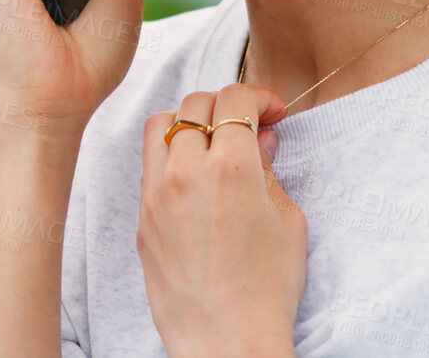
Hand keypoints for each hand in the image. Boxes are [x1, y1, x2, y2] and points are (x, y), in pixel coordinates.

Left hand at [139, 84, 307, 357]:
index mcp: (230, 167)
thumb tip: (260, 139)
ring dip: (188, 122)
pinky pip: (149, 166)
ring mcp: (156, 195)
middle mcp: (185, 172)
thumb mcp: (287, 223)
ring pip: (160, 125)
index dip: (259, 96)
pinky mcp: (141, 219)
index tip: (272, 113)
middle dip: (225, 104)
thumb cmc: (267, 289)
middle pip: (194, 104)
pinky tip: (193, 178)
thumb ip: (270, 171)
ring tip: (212, 143)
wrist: (226, 340)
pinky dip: (170, 156)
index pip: (234, 98)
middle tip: (247, 124)